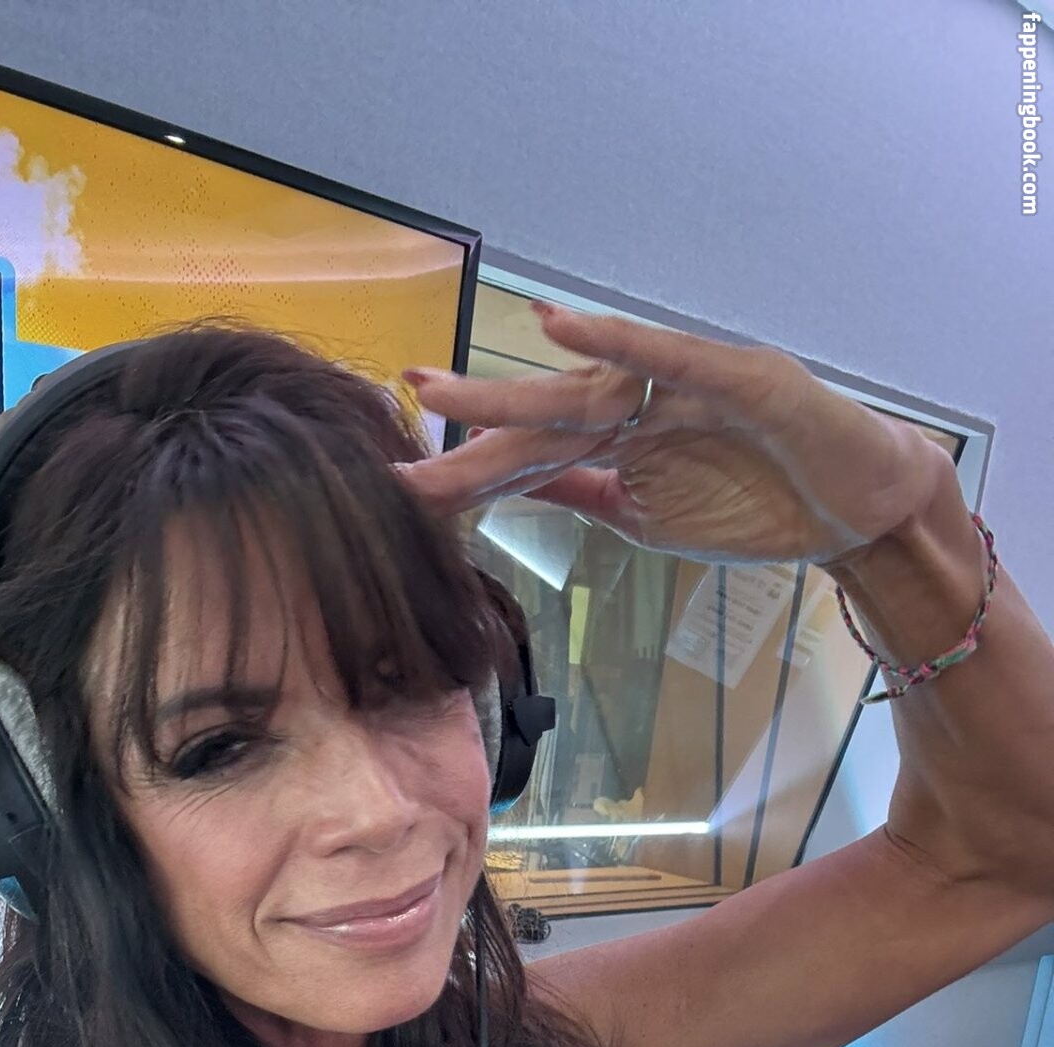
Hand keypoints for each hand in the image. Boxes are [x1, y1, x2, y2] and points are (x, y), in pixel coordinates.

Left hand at [399, 304, 945, 568]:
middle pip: (537, 420)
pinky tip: (558, 328)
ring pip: (582, 389)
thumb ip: (582, 490)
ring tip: (437, 391)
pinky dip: (615, 340)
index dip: (464, 470)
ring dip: (509, 392)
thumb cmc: (761, 504)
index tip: (398, 484)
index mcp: (618, 440)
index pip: (527, 460)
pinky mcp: (736, 377)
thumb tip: (517, 487)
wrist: (858, 508)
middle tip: (392, 414)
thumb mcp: (646, 515)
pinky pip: (665, 357)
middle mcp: (640, 402)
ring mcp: (684, 385)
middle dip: (464, 424)